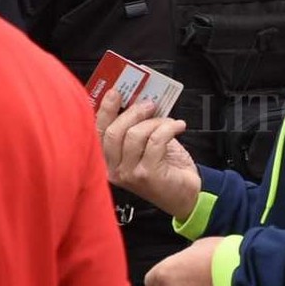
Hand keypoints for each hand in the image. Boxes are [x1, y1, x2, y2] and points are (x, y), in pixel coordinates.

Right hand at [97, 91, 200, 219]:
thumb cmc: (165, 169)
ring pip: (134, 135)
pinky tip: (178, 126)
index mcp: (108, 162)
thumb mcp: (145, 146)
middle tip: (150, 104)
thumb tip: (139, 100)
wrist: (187, 194)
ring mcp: (129, 174)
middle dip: (132, 112)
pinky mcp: (147, 175)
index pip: (98, 132)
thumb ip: (136, 127)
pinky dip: (168, 128)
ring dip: (155, 122)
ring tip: (169, 121)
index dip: (105, 110)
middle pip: (113, 132)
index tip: (116, 92)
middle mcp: (114, 170)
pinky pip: (155, 141)